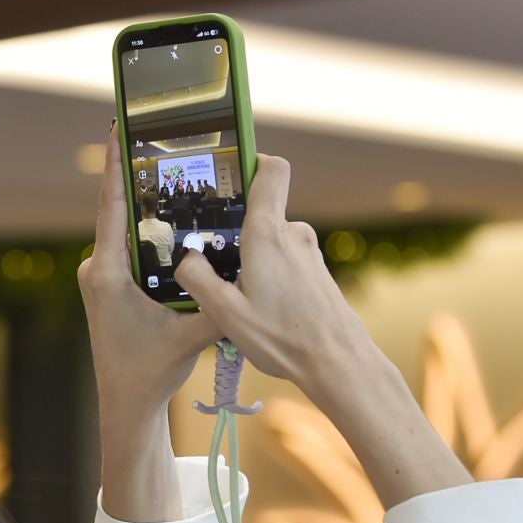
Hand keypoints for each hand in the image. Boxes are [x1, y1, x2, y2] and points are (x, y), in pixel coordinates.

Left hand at [77, 125, 221, 417]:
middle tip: (161, 135)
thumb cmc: (149, 373)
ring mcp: (102, 276)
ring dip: (148, 201)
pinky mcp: (111, 284)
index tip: (116, 128)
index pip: (111, 207)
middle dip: (140, 174)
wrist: (128, 404)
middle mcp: (98, 269)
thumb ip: (220, 304)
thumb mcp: (191, 336)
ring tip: (172, 164)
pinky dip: (151, 228)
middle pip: (121, 210)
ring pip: (128, 228)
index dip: (113, 165)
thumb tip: (254, 270)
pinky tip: (174, 211)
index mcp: (107, 274)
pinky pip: (131, 246)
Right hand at [179, 155, 470, 508]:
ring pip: (270, 243)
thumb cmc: (282, 338)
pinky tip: (260, 309)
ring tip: (237, 297)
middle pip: (261, 214)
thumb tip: (185, 259)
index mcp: (268, 235)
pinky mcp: (316, 273)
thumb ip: (198, 279)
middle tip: (213, 263)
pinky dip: (268, 276)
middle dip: (235, 233)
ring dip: (251, 261)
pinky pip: (284, 262)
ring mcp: (309, 254)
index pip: (271, 171)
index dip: (252, 161)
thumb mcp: (224, 313)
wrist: (337, 362)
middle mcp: (293, 235)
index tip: (232, 167)